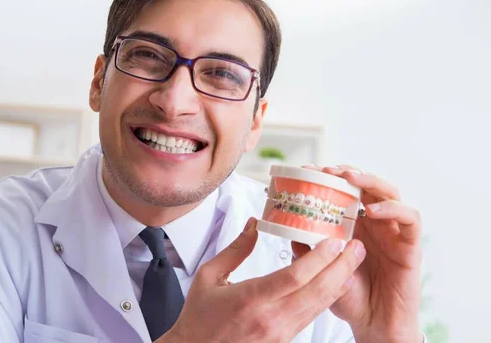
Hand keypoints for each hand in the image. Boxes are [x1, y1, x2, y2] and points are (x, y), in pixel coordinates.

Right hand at [157, 217, 366, 342]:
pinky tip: (335, 283)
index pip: (294, 277)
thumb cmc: (199, 319)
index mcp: (251, 299)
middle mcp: (271, 318)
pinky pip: (311, 316)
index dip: (319, 258)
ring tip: (352, 261)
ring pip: (319, 305)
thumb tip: (253, 225)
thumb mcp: (208, 277)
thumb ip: (235, 250)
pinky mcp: (284, 340)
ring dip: (339, 281)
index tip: (333, 241)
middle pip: (316, 291)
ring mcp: (280, 332)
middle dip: (341, 267)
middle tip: (356, 247)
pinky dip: (326, 297)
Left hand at [296, 165, 422, 342]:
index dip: (328, 177)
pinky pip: (411, 218)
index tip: (307, 171)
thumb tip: (288, 228)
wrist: (372, 325)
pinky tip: (372, 210)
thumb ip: (307, 249)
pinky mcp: (411, 245)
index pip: (344, 190)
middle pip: (367, 185)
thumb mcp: (320, 270)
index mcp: (353, 223)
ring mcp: (393, 231)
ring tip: (350, 179)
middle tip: (329, 170)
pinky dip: (393, 209)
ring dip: (370, 181)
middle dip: (348, 172)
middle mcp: (374, 222)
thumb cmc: (348, 297)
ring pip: (390, 193)